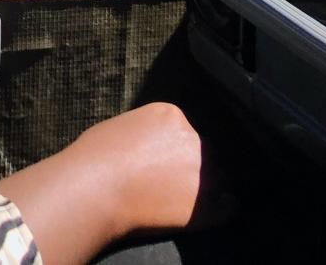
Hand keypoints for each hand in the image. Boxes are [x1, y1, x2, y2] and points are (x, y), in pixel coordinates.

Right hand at [76, 103, 229, 237]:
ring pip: (218, 178)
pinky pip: (228, 207)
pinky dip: (223, 208)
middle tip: (172, 179)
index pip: (186, 131)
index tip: (163, 160)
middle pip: (204, 152)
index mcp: (172, 115)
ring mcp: (202, 173)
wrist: (97, 187)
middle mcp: (193, 139)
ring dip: (207, 186)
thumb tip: (154, 146)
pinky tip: (215, 210)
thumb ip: (149, 132)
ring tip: (184, 196)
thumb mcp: (124, 125)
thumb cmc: (99, 154)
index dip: (175, 147)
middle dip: (193, 164)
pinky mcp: (205, 206)